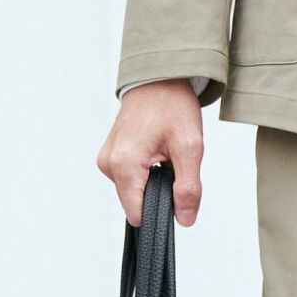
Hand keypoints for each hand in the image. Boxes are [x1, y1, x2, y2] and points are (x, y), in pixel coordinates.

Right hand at [97, 80, 202, 227]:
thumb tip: (184, 218)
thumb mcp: (190, 148)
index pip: (138, 215)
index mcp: (124, 164)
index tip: (174, 195)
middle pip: (136, 204)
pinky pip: (130, 180)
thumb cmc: (172, 105)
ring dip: (153, 183)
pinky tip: (155, 154)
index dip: (160, 212)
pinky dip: (146, 174)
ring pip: (134, 193)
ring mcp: (107, 160)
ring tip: (164, 156)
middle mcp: (109, 164)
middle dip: (158, 194)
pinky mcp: (110, 156)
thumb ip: (188, 188)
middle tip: (171, 165)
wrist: (159, 78)